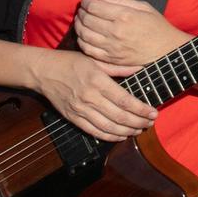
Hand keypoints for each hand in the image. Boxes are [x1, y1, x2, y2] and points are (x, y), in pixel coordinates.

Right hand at [31, 48, 157, 141]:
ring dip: (126, 131)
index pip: (124, 100)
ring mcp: (80, 109)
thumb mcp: (95, 60)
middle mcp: (89, 97)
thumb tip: (139, 69)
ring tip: (139, 130)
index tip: (153, 112)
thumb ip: (118, 67)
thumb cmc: (70, 62)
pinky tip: (120, 136)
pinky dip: (109, 136)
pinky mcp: (73, 117)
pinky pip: (93, 131)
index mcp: (98, 81)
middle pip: (119, 116)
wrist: (44, 71)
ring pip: (108, 127)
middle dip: (138, 122)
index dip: (141, 109)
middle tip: (150, 123)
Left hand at [73, 0, 185, 73]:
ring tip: (80, 21)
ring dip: (78, 27)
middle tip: (82, 9)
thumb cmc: (157, 26)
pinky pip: (89, 51)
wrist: (167, 50)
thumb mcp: (144, 7)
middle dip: (81, 12)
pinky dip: (82, 43)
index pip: (95, 7)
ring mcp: (112, 47)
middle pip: (87, 20)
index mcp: (124, 16)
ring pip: (84, 36)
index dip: (86, 1)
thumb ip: (121, 0)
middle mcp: (115, 32)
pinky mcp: (112, 59)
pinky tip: (83, 37)